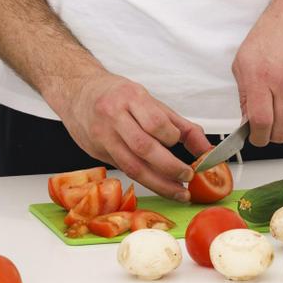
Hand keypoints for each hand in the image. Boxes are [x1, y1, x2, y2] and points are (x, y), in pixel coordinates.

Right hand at [52, 70, 212, 200]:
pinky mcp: (97, 151)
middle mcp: (113, 115)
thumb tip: (206, 149)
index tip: (183, 146)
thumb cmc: (115, 94)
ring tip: (179, 191)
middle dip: (171, 168)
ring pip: (133, 166)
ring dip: (160, 183)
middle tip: (188, 177)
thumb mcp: (148, 100)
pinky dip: (144, 180)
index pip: (156, 123)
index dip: (173, 139)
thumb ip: (178, 125)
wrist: (77, 92)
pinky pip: (124, 170)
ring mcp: (102, 135)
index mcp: (129, 96)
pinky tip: (158, 184)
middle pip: (144, 148)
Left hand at [231, 0, 282, 146]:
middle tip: (262, 129)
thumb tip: (248, 119)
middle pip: (281, 132)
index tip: (252, 136)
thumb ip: (244, 94)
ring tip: (276, 109)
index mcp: (260, 77)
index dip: (255, 136)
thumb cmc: (270, 33)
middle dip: (269, 136)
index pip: (260, 122)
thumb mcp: (242, 60)